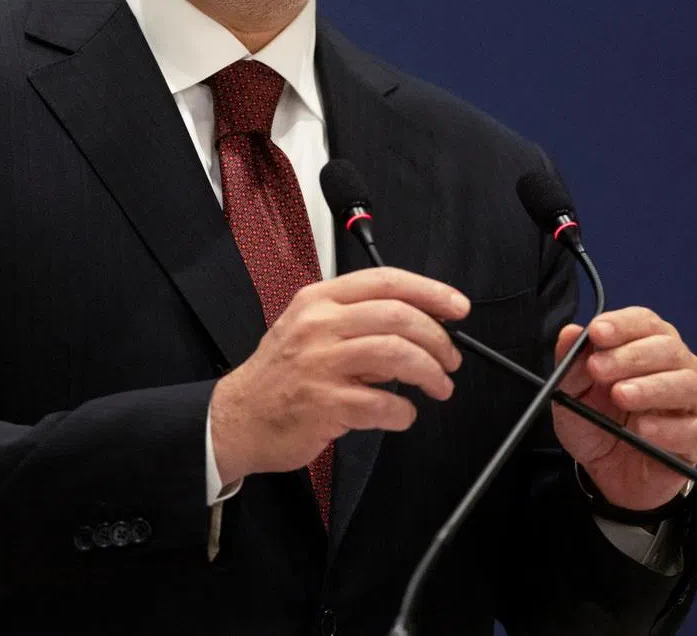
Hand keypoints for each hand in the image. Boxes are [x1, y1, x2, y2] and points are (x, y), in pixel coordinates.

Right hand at [209, 268, 469, 485]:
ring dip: (430, 374)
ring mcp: (320, 364)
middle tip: (450, 358)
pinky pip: (382, 405)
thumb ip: (355, 318)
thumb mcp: (308, 327)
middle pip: (398, 316)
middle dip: (438, 339)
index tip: (457, 306)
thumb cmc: (281, 373)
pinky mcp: (324, 404)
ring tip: (438, 386)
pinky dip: (403, 412)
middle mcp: (319, 325)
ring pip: (396, 355)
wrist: (239, 416)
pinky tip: (401, 414)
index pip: (385, 281)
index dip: (430, 291)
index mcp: (318, 300)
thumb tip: (418, 321)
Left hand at [553, 308, 696, 509]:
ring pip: (686, 383)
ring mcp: (688, 402)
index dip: (622, 324)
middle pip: (668, 348)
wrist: (604, 470)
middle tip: (598, 369)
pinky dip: (665, 427)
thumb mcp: (569, 392)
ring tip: (620, 396)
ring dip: (650, 388)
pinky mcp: (694, 437)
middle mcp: (673, 367)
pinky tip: (641, 429)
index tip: (597, 332)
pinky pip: (691, 428)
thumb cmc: (593, 421)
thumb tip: (570, 332)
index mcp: (643, 345)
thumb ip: (570, 363)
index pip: (643, 322)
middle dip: (631, 355)